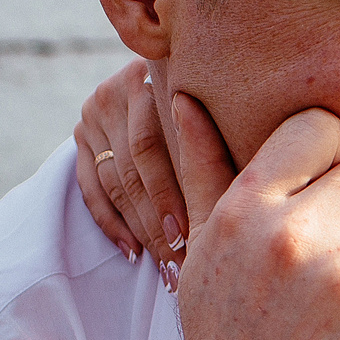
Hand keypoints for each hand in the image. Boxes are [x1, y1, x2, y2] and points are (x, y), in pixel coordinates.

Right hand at [72, 61, 237, 287]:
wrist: (166, 84)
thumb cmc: (218, 110)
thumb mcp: (222, 111)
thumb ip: (225, 135)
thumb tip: (258, 179)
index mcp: (151, 76)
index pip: (152, 146)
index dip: (173, 194)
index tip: (198, 234)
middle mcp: (115, 90)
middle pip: (134, 168)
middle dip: (161, 220)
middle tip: (185, 259)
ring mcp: (94, 112)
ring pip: (115, 182)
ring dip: (141, 228)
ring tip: (167, 263)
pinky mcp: (81, 135)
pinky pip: (91, 187)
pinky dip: (112, 224)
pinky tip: (133, 252)